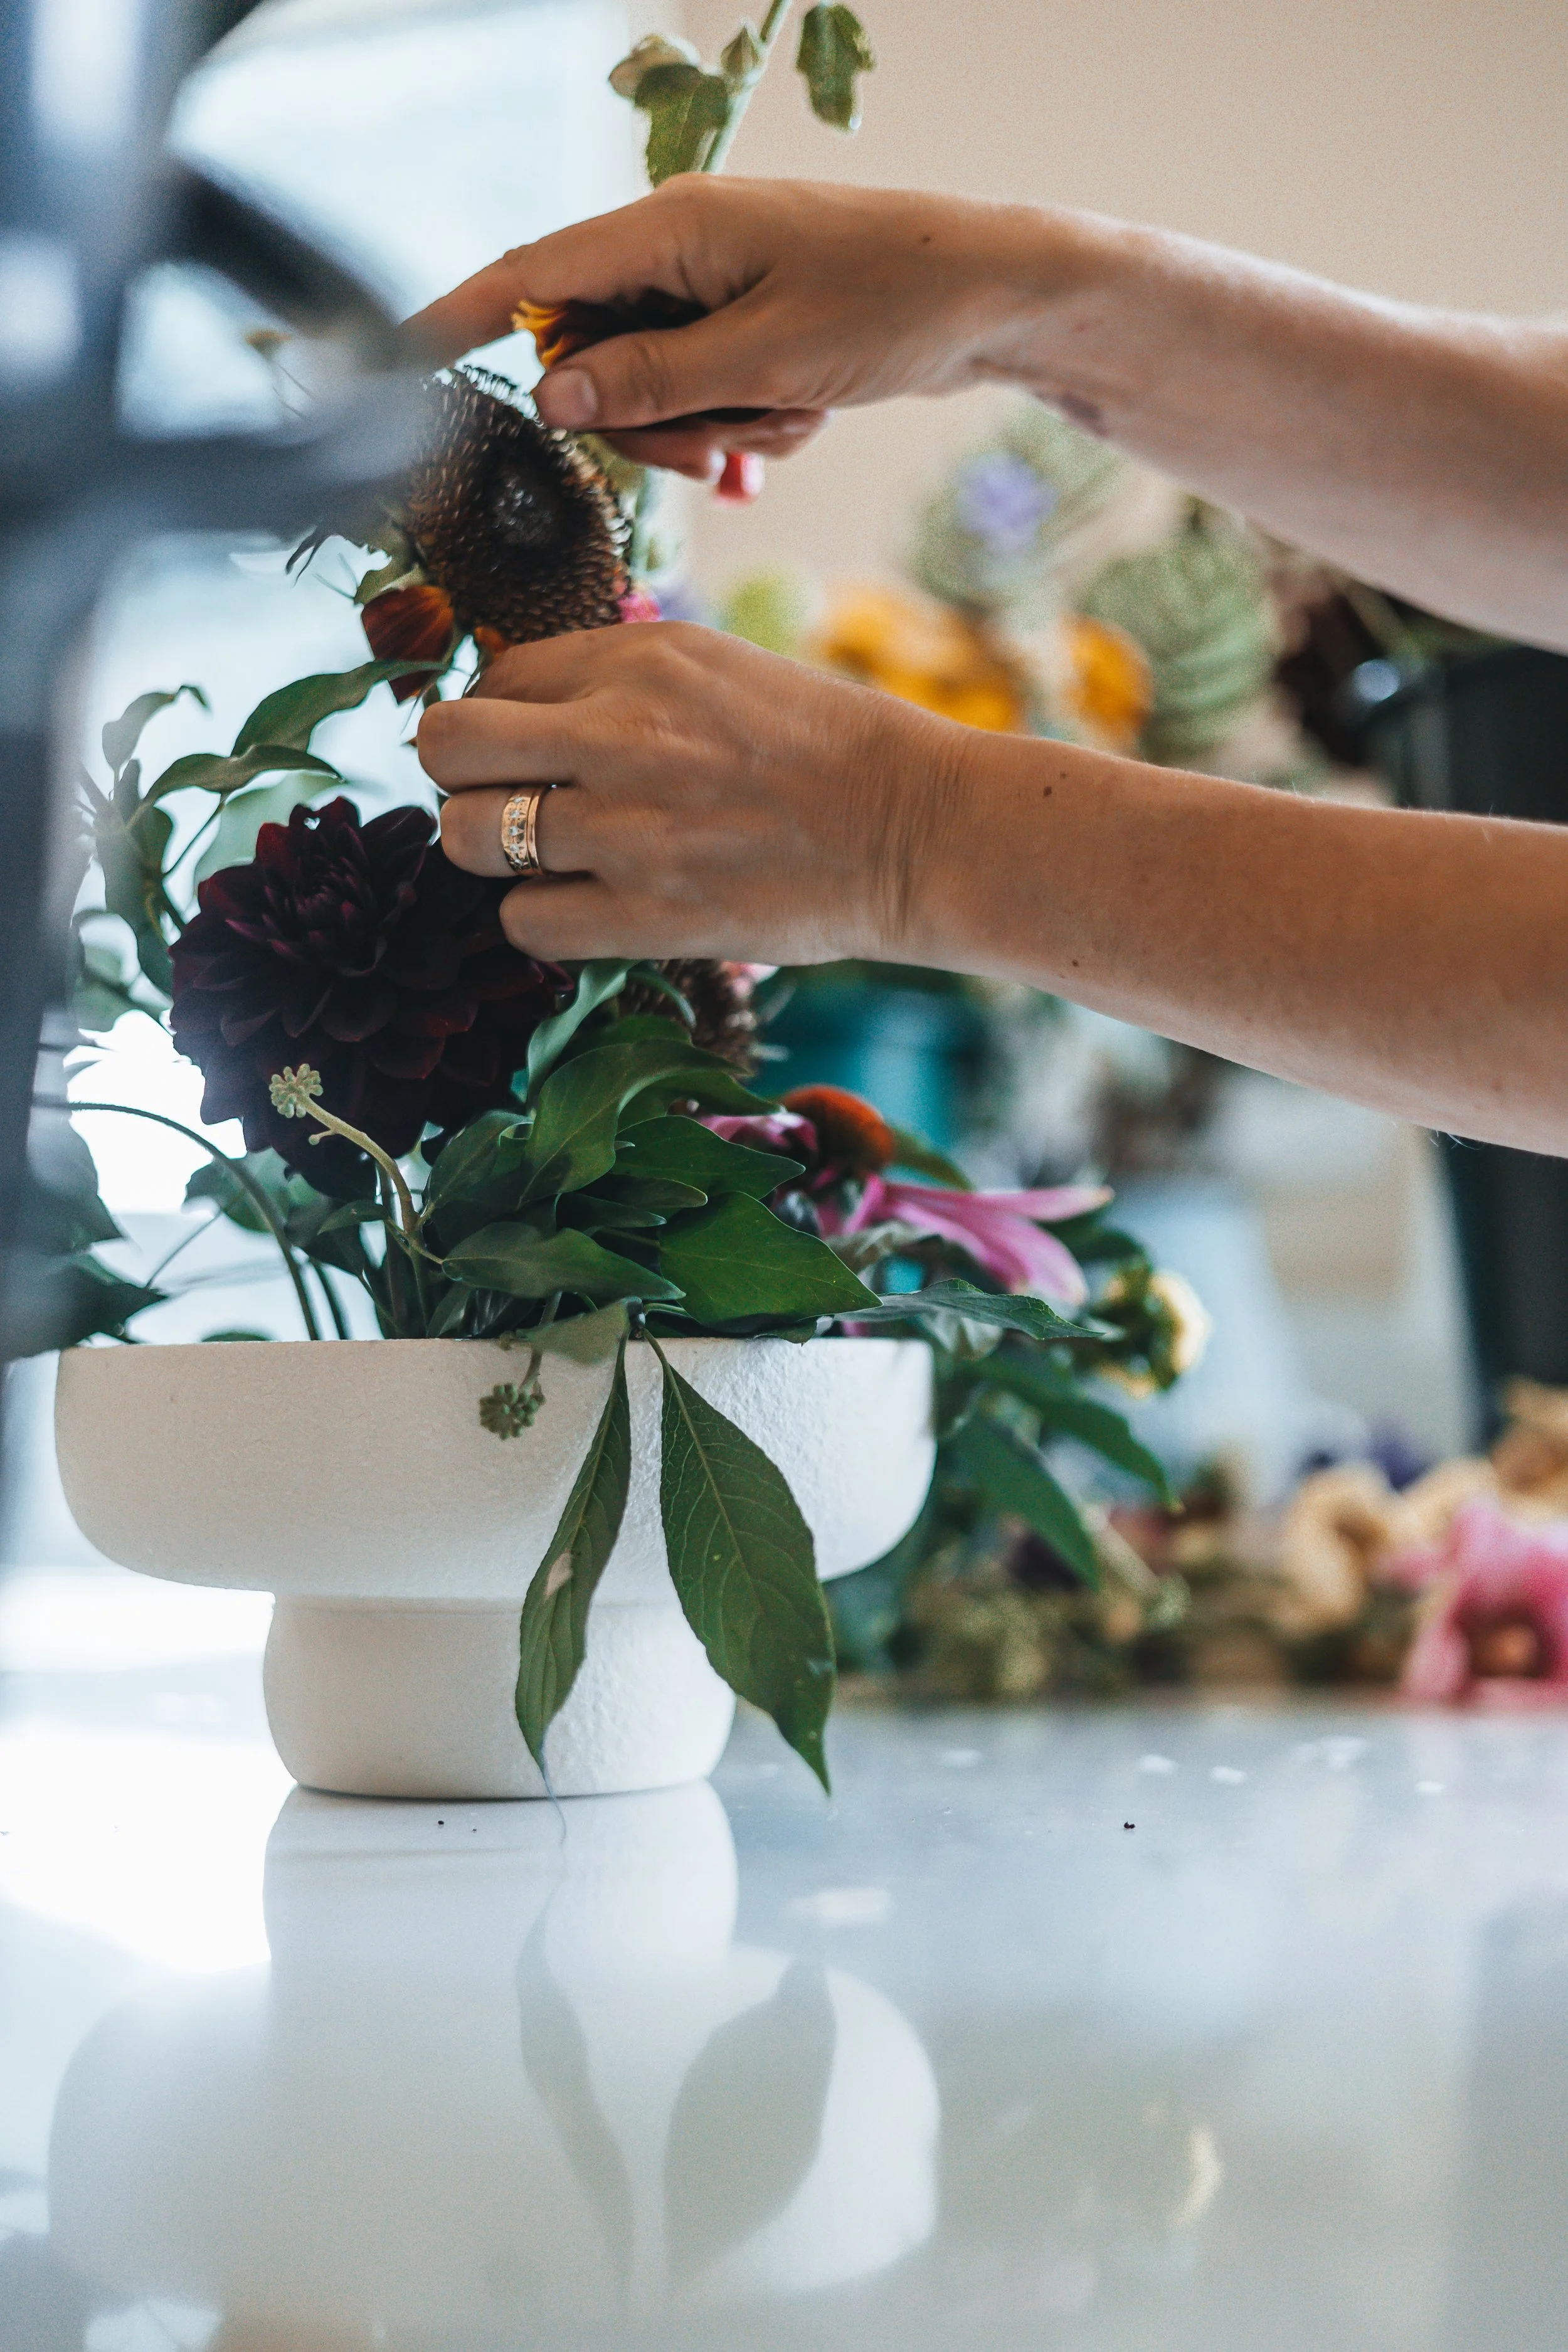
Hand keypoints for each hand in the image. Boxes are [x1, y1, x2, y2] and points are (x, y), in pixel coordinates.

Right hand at [405, 177, 1042, 481]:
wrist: (994, 297)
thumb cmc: (892, 305)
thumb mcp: (766, 360)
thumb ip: (653, 382)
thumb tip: (554, 392)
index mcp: (670, 231)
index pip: (532, 274)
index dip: (460, 318)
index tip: (399, 358)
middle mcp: (678, 251)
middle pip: (593, 356)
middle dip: (648, 419)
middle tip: (720, 440)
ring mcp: (710, 289)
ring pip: (651, 391)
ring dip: (710, 427)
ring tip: (783, 416)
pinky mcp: (743, 324)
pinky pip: (705, 397)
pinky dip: (745, 423)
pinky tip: (800, 417)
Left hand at [420, 623, 956, 963]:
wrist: (918, 829)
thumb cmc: (832, 749)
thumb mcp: (723, 668)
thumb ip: (624, 680)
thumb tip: (531, 707)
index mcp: (640, 659)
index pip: (495, 675)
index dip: (500, 716)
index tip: (530, 746)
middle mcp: (618, 734)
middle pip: (447, 746)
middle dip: (461, 775)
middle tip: (504, 797)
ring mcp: (627, 830)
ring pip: (468, 837)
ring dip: (492, 851)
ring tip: (542, 857)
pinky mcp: (647, 916)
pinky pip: (523, 923)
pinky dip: (537, 919)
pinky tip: (582, 907)